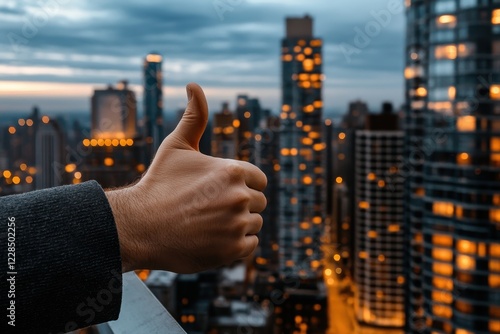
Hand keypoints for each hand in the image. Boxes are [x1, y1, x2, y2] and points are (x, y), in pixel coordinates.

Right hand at [106, 83, 266, 272]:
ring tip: (207, 224)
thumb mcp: (176, 146)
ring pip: (254, 224)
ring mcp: (237, 225)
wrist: (139, 226)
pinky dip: (235, 244)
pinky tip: (211, 238)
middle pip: (257, 202)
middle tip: (208, 209)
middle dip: (238, 205)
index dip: (240, 186)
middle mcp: (240, 196)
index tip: (217, 191)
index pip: (258, 180)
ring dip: (236, 225)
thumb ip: (195, 116)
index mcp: (233, 170)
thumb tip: (194, 84)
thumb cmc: (159, 184)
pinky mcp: (233, 250)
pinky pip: (250, 245)